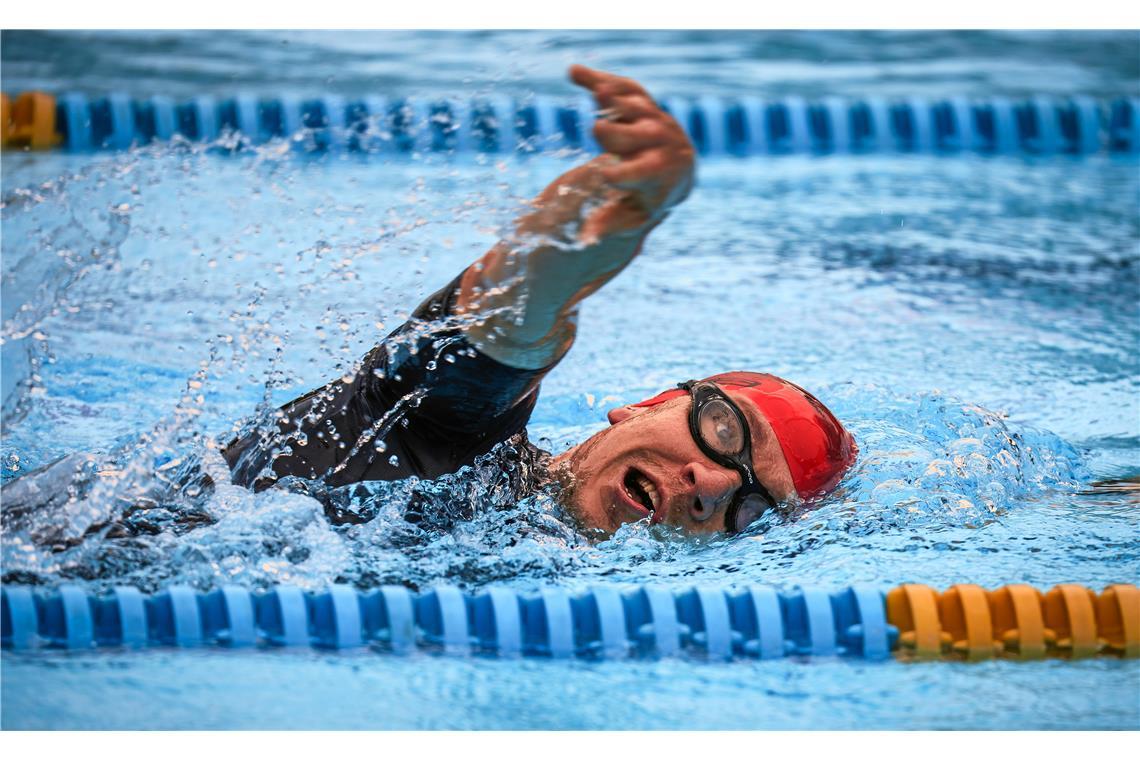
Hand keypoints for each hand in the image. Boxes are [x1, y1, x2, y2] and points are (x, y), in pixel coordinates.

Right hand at [570, 64, 694, 221]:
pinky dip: (599, 78)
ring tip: (598, 92)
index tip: (605, 177)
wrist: (679, 166)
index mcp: (660, 174)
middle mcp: (661, 142)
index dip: (624, 176)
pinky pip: (625, 86)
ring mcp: (654, 118)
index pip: (642, 174)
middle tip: (597, 131)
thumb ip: (609, 223)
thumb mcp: (633, 214)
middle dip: (619, 135)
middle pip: (637, 137)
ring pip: (635, 106)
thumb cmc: (650, 196)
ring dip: (616, 99)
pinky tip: (573, 73)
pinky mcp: (643, 101)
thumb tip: (583, 242)